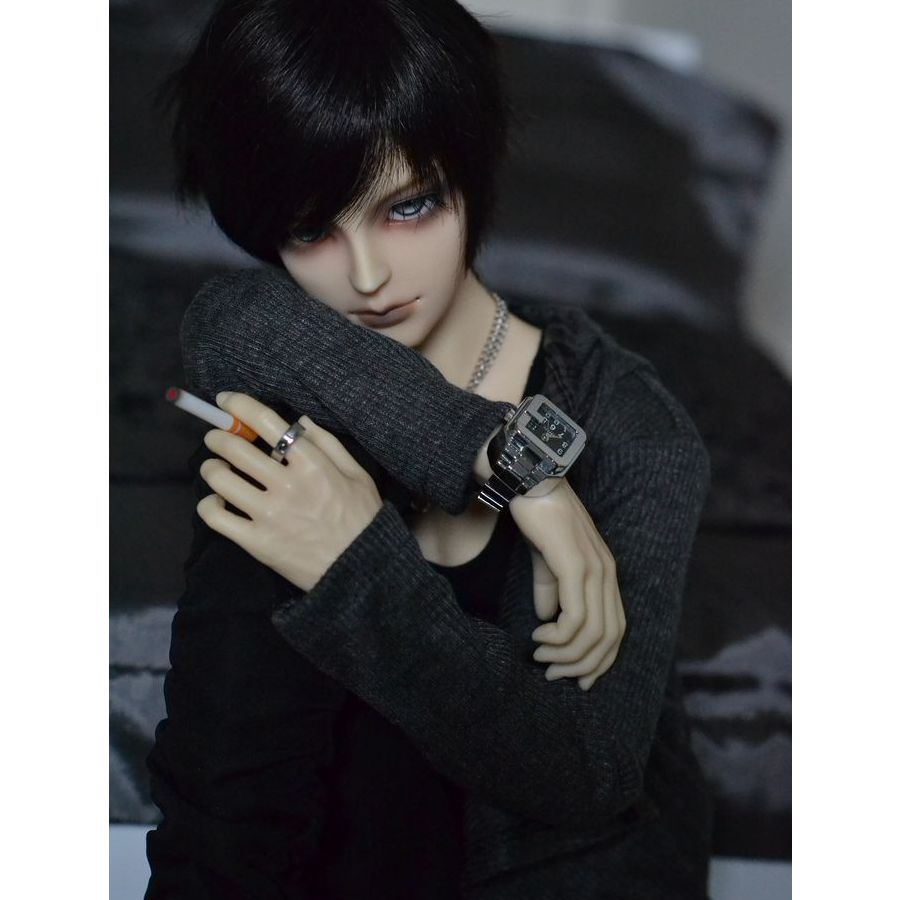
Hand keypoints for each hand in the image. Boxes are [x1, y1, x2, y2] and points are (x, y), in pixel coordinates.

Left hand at [196, 392, 383, 592]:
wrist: (360, 570)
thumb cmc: (362, 519)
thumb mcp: (357, 475)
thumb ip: (328, 443)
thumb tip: (298, 420)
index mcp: (312, 464)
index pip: (267, 423)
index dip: (240, 405)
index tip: (225, 400)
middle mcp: (286, 485)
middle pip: (236, 448)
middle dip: (219, 437)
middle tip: (217, 438)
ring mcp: (268, 515)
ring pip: (220, 479)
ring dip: (212, 467)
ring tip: (216, 468)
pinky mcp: (256, 542)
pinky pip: (216, 517)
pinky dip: (209, 504)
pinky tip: (217, 501)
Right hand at [509, 479, 625, 691]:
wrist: (532, 481)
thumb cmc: (539, 518)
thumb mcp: (547, 561)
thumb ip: (550, 591)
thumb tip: (548, 621)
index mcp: (605, 574)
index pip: (616, 630)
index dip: (600, 661)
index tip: (576, 679)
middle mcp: (606, 575)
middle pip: (609, 639)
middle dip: (581, 666)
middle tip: (551, 673)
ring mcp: (594, 570)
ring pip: (592, 633)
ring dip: (565, 654)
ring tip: (540, 656)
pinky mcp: (575, 566)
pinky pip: (574, 617)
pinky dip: (558, 636)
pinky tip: (539, 636)